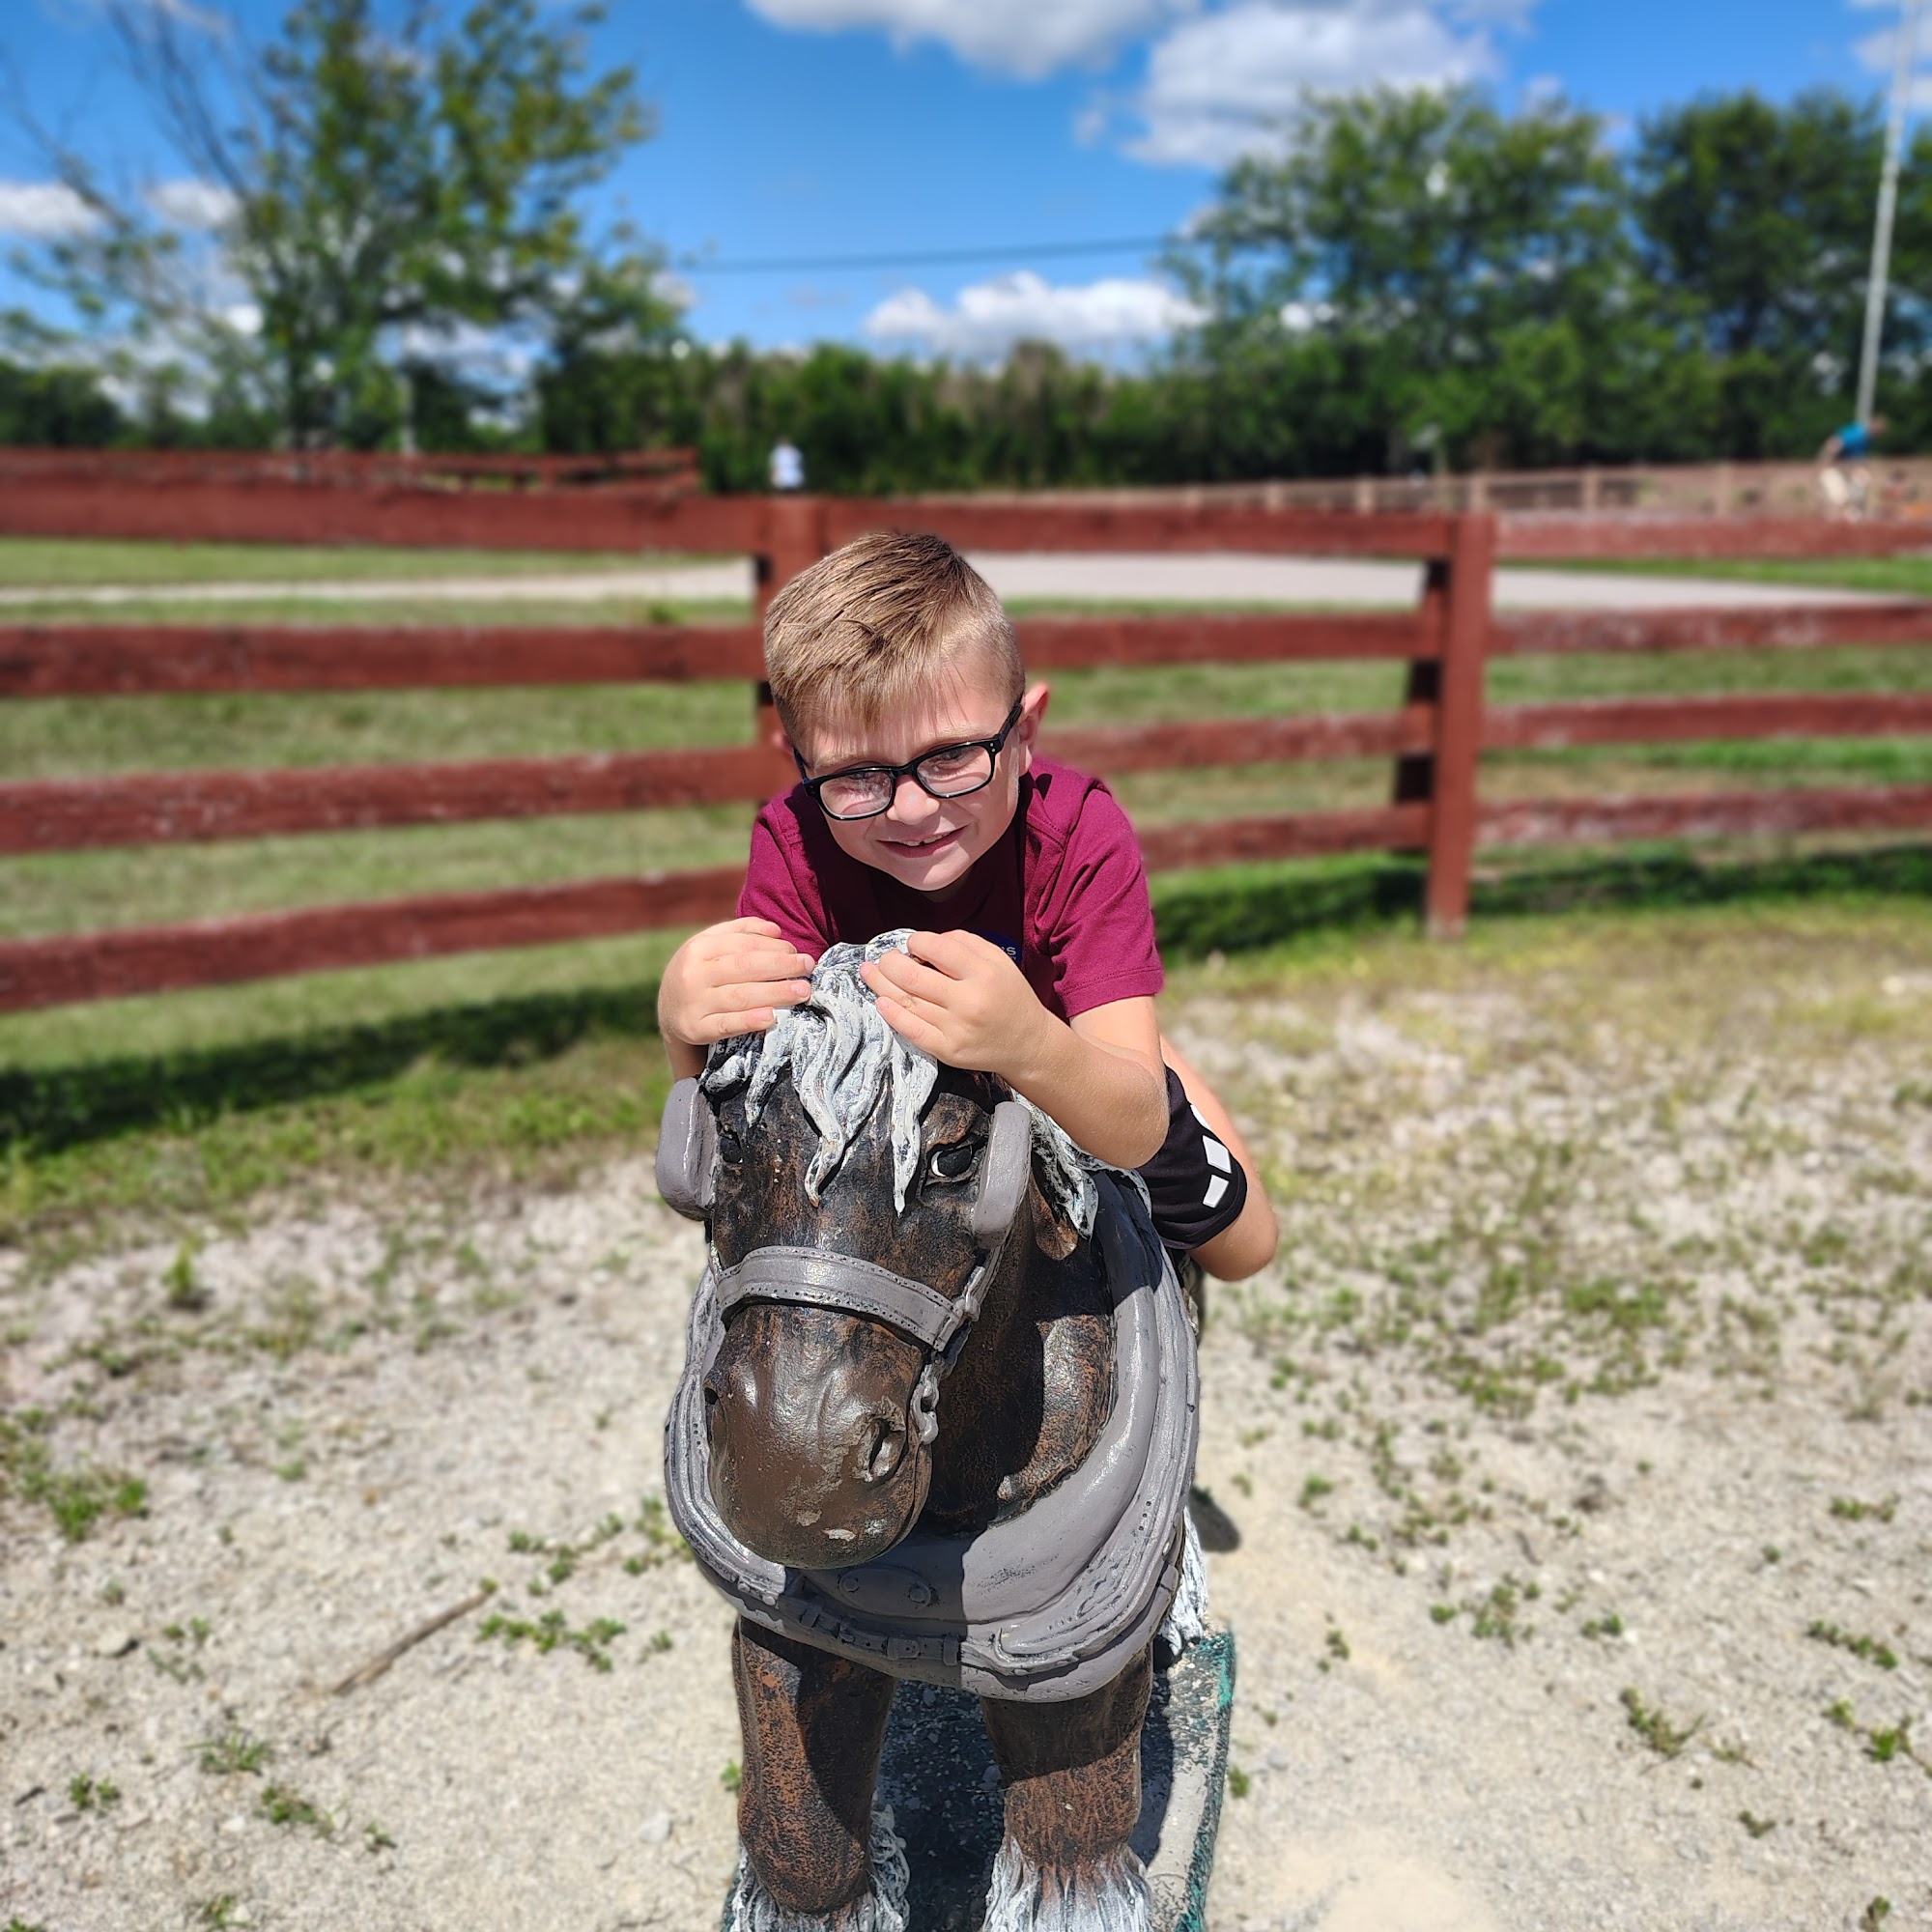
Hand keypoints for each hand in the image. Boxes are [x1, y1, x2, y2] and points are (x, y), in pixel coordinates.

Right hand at [658, 918, 815, 1049]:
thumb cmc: (700, 972)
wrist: (668, 1011)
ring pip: (740, 996)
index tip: (798, 952)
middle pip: (745, 967)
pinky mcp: (694, 1029)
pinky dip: (749, 1021)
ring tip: (803, 991)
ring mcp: (693, 1002)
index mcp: (698, 948)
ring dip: (776, 993)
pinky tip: (771, 1017)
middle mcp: (693, 973)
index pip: (743, 944)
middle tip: (809, 967)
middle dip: (781, 966)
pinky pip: (725, 1025)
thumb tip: (775, 930)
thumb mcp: (710, 946)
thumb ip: (740, 932)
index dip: (774, 947)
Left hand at [862, 931, 1044, 1077]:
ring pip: (907, 1002)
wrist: (1028, 1044)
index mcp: (984, 973)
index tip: (913, 944)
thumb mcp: (999, 960)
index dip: (917, 941)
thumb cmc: (1010, 997)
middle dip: (890, 962)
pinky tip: (880, 1001)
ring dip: (882, 984)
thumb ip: (965, 943)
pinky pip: (912, 1031)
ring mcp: (957, 1028)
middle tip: (884, 958)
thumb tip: (925, 942)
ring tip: (869, 972)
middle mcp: (969, 1001)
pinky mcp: (948, 1050)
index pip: (937, 948)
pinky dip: (892, 1015)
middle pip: (913, 976)